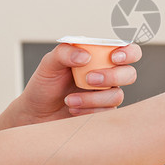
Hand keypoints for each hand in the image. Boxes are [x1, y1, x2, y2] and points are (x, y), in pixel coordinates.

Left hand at [15, 42, 141, 123]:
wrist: (36, 113)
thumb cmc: (44, 84)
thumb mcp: (49, 63)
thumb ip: (65, 53)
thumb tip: (85, 56)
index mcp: (99, 57)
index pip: (127, 51)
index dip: (128, 53)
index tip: (114, 57)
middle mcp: (107, 75)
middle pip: (129, 74)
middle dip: (112, 77)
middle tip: (89, 79)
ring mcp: (106, 95)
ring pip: (117, 96)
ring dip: (93, 98)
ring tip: (69, 100)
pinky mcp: (102, 113)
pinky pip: (106, 113)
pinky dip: (88, 111)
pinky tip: (72, 109)